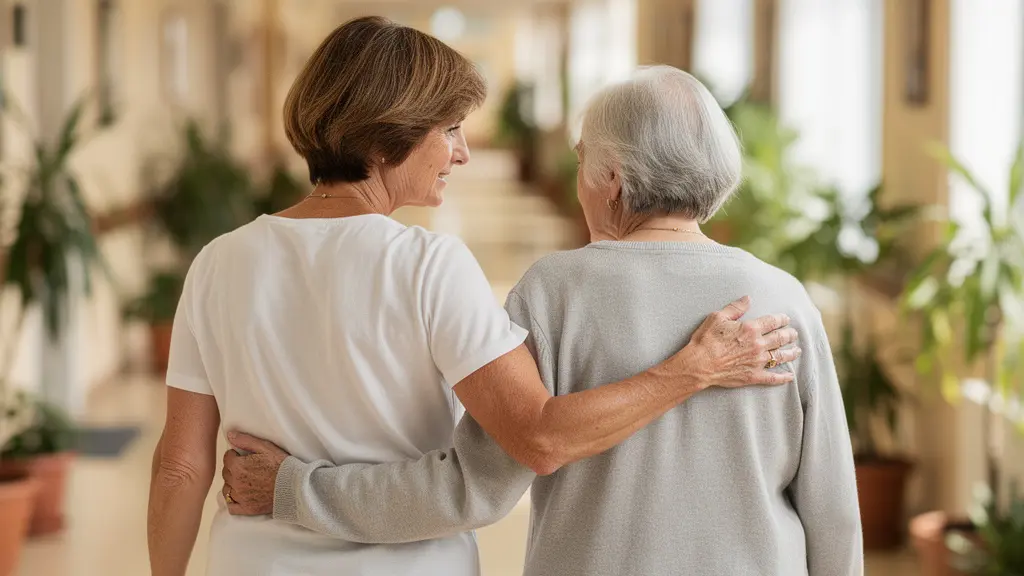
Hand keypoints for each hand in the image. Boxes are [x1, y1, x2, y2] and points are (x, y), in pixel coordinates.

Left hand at [221, 431, 288, 515]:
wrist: (296, 486)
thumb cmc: (282, 465)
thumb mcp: (266, 447)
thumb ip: (246, 440)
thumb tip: (230, 436)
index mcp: (238, 466)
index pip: (227, 458)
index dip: (235, 455)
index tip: (243, 457)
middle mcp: (236, 482)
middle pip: (226, 473)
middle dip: (233, 469)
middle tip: (247, 468)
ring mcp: (240, 497)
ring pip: (227, 489)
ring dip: (232, 484)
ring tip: (246, 481)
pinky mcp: (247, 508)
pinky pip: (231, 506)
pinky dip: (233, 500)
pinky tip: (241, 495)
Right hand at [684, 296, 800, 387]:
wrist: (699, 365)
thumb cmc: (706, 340)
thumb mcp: (717, 317)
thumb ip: (735, 308)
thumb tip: (748, 298)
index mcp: (750, 329)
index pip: (772, 322)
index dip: (781, 319)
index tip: (786, 319)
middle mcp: (758, 345)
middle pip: (780, 338)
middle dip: (790, 335)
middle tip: (794, 333)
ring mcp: (757, 361)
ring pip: (780, 356)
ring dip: (791, 353)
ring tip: (797, 350)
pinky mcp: (753, 376)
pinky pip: (773, 377)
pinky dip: (783, 377)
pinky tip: (790, 376)